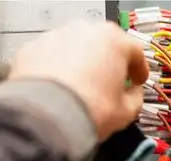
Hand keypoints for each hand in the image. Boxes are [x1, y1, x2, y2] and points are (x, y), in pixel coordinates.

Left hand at [9, 20, 148, 141]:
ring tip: (79, 88)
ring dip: (80, 64)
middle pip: (104, 46)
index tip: (138, 82)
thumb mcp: (126, 112)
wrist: (45, 118)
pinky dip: (55, 69)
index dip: (139, 69)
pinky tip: (57, 88)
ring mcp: (55, 37)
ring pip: (75, 49)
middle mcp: (85, 31)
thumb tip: (133, 93)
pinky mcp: (31, 48)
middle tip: (108, 84)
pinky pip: (50, 57)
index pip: (135, 52)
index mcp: (115, 42)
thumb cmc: (91, 111)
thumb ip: (136, 97)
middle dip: (108, 63)